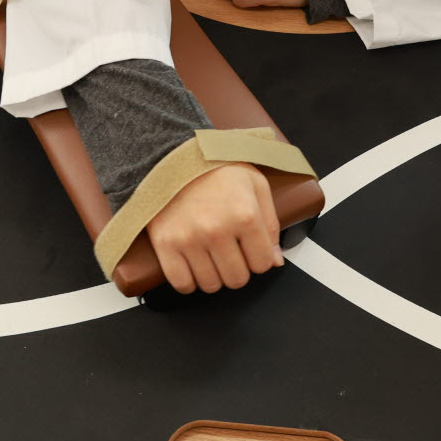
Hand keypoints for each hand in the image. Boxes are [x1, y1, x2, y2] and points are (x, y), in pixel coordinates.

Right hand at [145, 163, 283, 293]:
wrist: (173, 155)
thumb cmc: (216, 168)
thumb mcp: (255, 184)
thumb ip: (271, 224)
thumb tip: (275, 261)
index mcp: (245, 215)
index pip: (262, 264)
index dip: (258, 258)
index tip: (249, 248)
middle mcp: (218, 230)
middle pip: (237, 279)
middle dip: (238, 269)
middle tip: (230, 252)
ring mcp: (190, 239)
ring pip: (211, 285)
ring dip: (214, 275)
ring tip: (211, 256)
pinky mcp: (166, 244)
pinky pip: (181, 283)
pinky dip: (189, 282)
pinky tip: (192, 267)